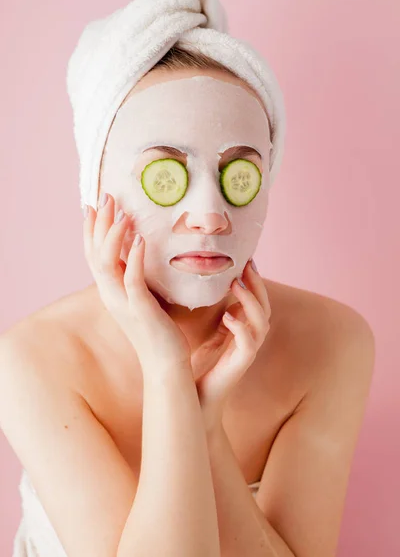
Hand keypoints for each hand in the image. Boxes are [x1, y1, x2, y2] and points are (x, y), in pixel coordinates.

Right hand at [83, 193, 190, 373]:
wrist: (166, 364)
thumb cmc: (158, 330)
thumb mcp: (142, 298)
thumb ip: (135, 277)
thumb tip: (138, 253)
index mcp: (111, 291)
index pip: (93, 255)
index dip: (91, 229)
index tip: (93, 204)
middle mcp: (111, 295)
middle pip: (94, 254)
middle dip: (99, 224)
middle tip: (105, 197)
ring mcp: (123, 303)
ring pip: (107, 264)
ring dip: (112, 236)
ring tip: (122, 213)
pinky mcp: (141, 310)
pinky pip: (132, 280)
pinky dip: (133, 258)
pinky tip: (139, 239)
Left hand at [193, 259, 270, 429]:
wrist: (193, 398)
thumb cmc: (196, 363)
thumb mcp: (201, 329)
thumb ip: (206, 309)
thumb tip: (194, 280)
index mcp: (242, 327)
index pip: (255, 298)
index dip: (253, 279)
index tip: (244, 258)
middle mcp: (249, 337)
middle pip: (264, 305)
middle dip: (257, 283)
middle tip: (247, 263)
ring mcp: (247, 351)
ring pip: (261, 321)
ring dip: (251, 300)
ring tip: (237, 283)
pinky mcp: (241, 364)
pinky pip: (248, 343)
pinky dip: (241, 327)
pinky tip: (227, 316)